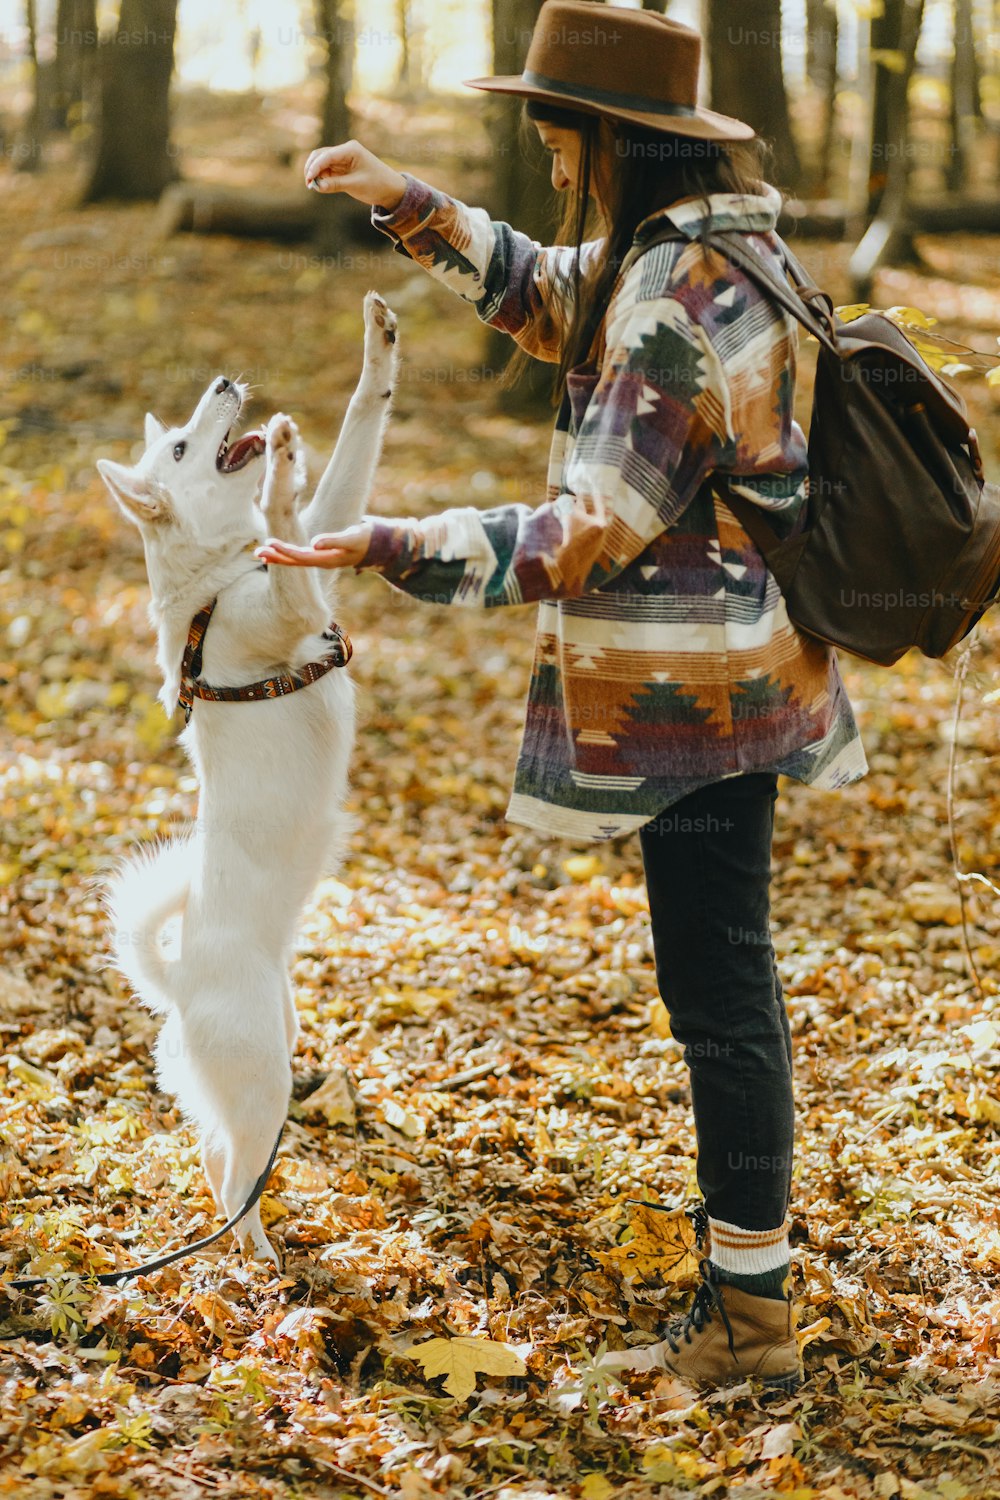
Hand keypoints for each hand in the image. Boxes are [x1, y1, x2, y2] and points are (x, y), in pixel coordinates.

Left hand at [256, 523, 373, 569]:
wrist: (377, 546)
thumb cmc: (365, 539)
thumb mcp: (352, 538)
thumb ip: (334, 541)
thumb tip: (314, 543)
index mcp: (326, 559)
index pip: (300, 557)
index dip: (284, 551)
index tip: (269, 544)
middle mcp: (321, 561)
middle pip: (293, 562)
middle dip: (275, 557)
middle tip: (256, 553)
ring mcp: (321, 559)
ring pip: (295, 560)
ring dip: (278, 556)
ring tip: (261, 553)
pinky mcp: (321, 555)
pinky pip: (300, 557)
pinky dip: (287, 554)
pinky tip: (277, 552)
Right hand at [304, 141, 406, 208]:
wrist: (391, 189)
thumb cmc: (376, 185)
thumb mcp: (355, 185)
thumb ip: (335, 184)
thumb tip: (317, 186)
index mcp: (351, 149)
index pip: (327, 155)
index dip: (315, 167)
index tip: (309, 179)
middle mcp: (345, 151)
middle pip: (321, 155)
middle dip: (312, 168)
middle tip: (308, 183)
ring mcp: (343, 158)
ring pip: (322, 162)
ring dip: (316, 173)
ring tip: (313, 186)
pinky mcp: (342, 167)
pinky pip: (327, 170)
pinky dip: (321, 177)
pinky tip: (319, 185)